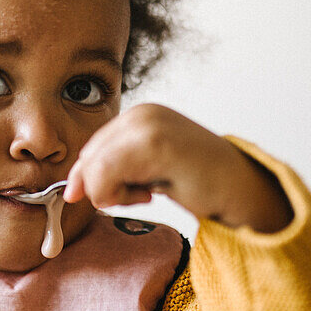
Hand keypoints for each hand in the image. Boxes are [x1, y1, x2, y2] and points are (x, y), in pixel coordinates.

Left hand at [63, 104, 292, 232]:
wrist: (239, 188)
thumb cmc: (197, 181)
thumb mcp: (147, 170)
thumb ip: (112, 171)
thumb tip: (71, 189)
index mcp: (138, 115)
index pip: (90, 149)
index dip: (90, 179)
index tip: (110, 197)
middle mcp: (141, 113)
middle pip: (88, 160)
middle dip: (104, 188)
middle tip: (140, 195)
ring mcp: (147, 125)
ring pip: (94, 170)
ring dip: (113, 194)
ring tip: (147, 193)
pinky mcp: (153, 143)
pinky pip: (106, 177)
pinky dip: (120, 196)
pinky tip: (151, 194)